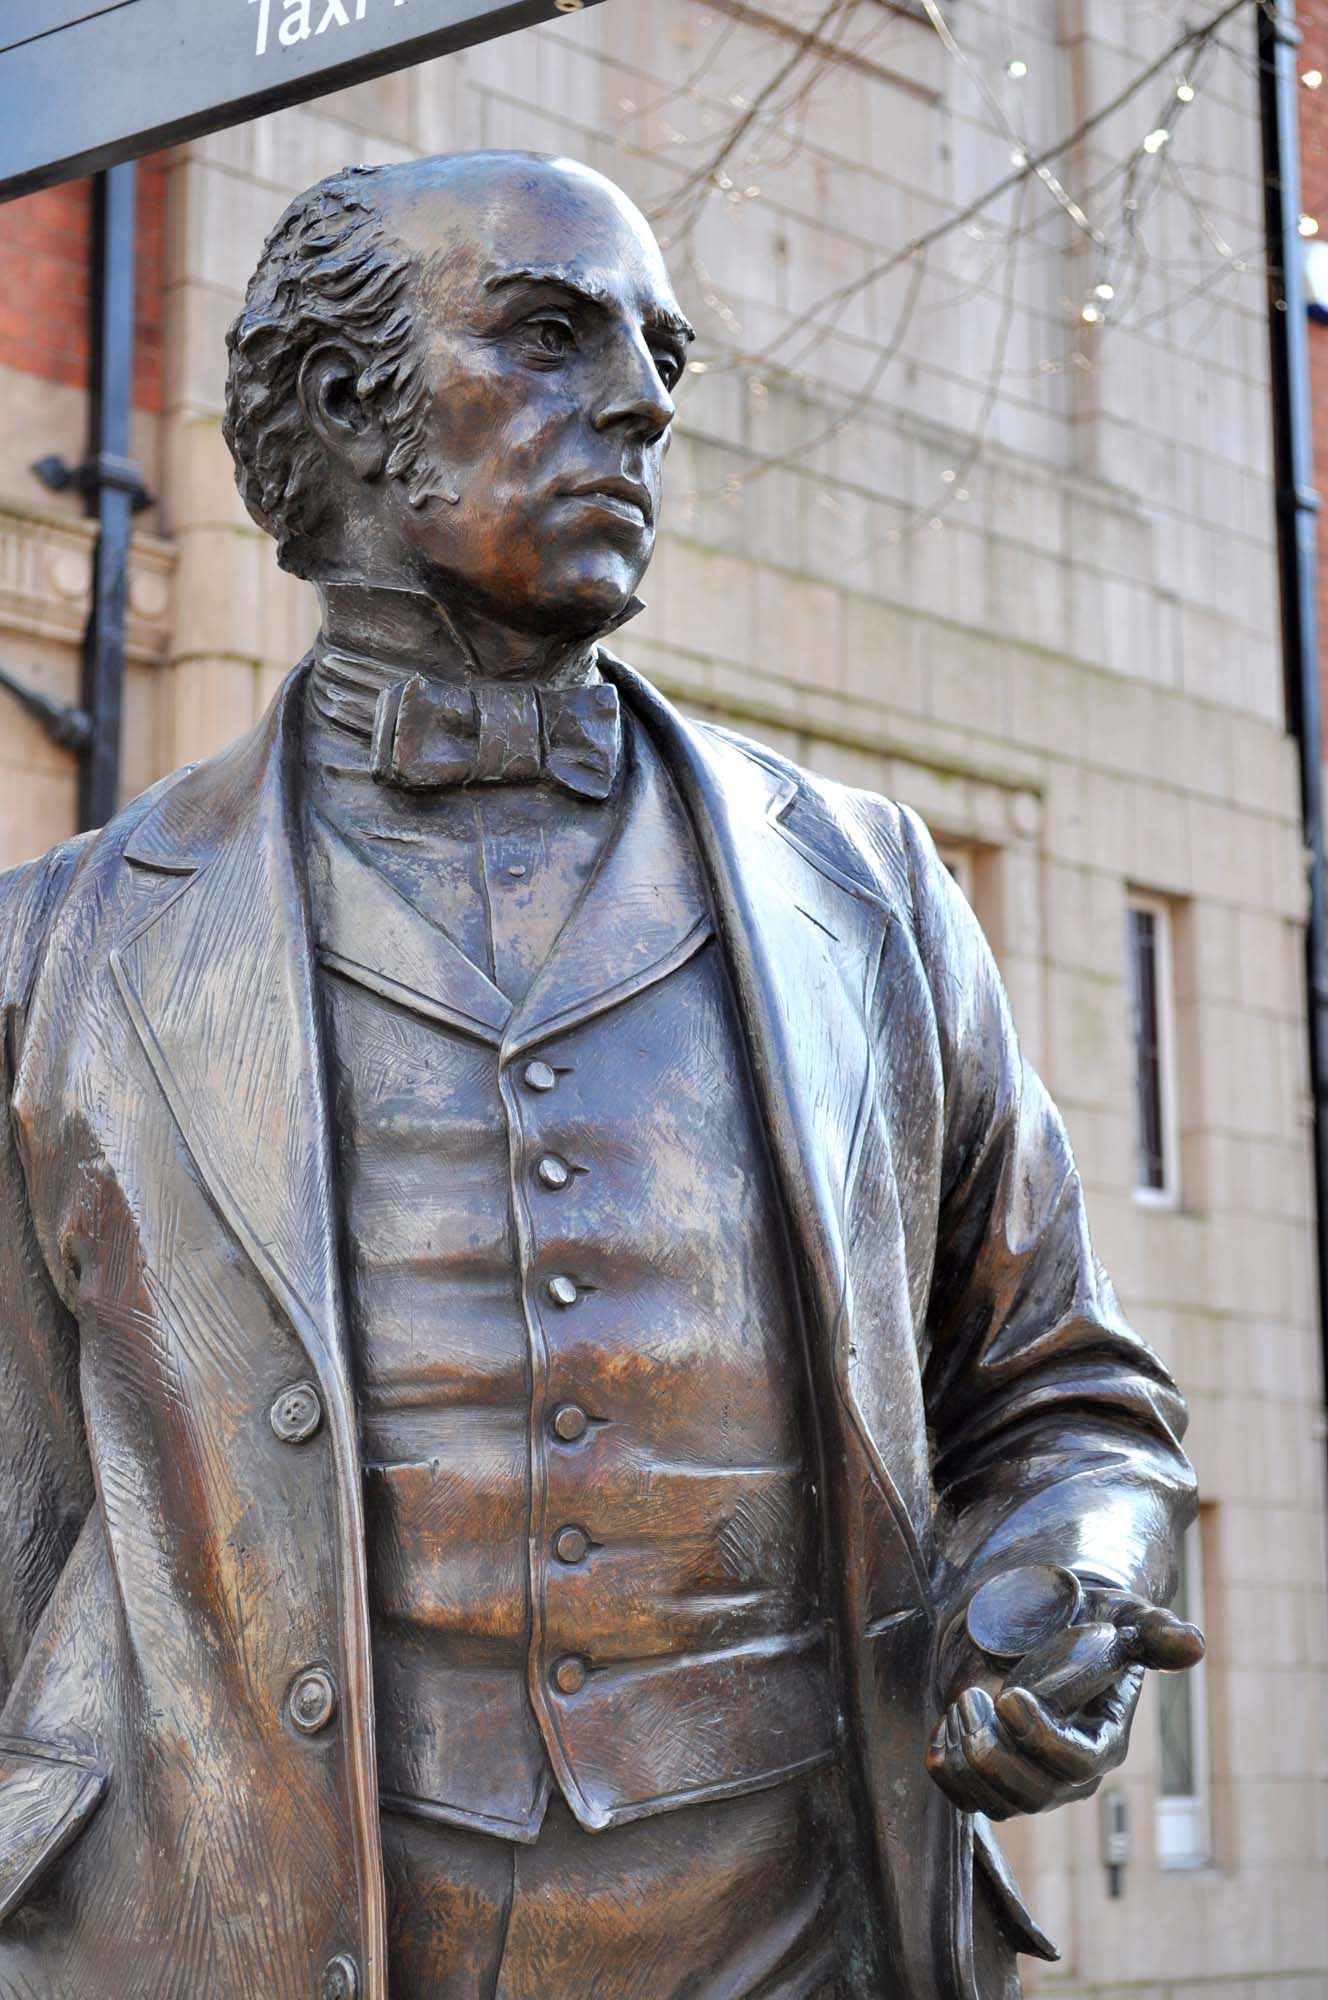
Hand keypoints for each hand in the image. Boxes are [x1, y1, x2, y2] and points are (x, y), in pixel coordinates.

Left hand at [925, 1589, 1202, 1820]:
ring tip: (962, 1702)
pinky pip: (964, 1798)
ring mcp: (1031, 1782)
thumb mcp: (1123, 1617)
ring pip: (995, 1802)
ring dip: (967, 1759)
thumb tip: (1192, 1644)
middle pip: (1033, 1796)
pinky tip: (947, 1724)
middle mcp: (1070, 1774)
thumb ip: (1154, 1631)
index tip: (1009, 1697)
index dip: (1042, 1740)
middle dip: (994, 1754)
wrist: (1041, 1627)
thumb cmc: (1088, 1621)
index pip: (1078, 1765)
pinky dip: (947, 1769)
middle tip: (973, 1696)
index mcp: (1104, 1740)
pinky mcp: (994, 1780)